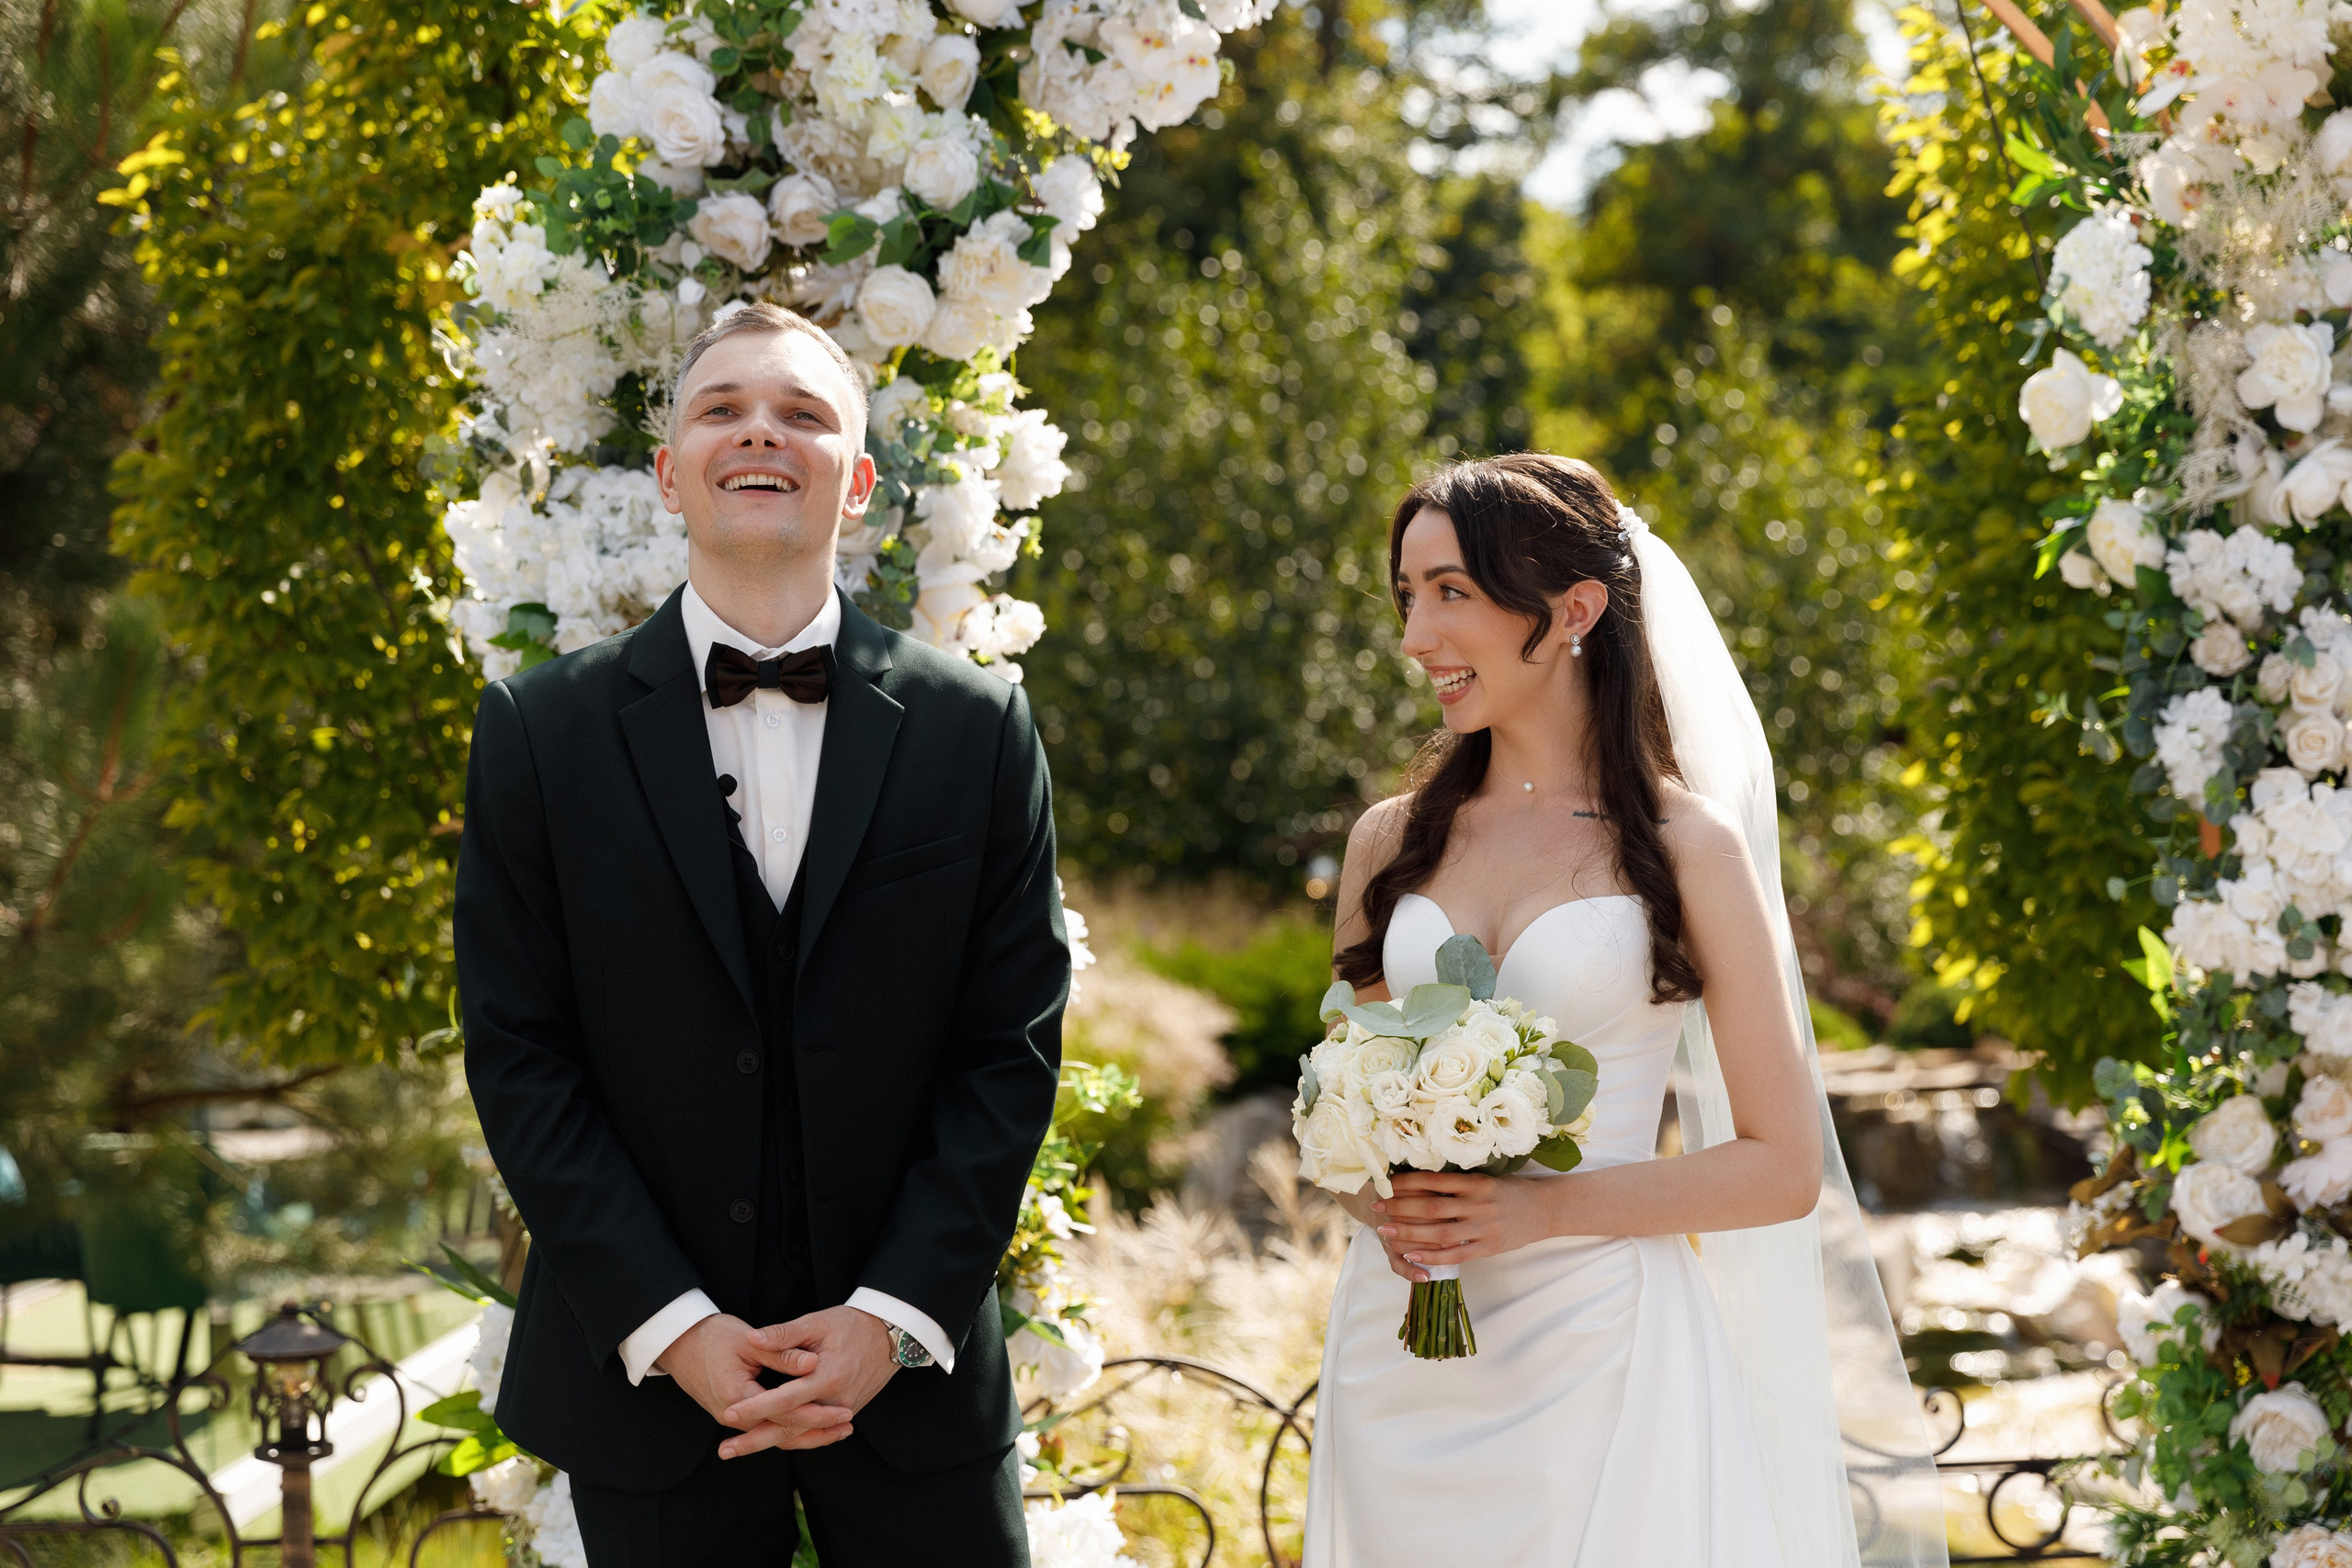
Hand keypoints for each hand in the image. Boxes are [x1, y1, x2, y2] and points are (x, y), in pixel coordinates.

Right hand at [654, 1313, 833, 1433]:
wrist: (679, 1343)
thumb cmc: (712, 1336)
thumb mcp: (749, 1340)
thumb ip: (782, 1352)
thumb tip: (813, 1362)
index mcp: (738, 1398)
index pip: (785, 1413)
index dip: (817, 1412)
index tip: (844, 1409)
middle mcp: (734, 1415)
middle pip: (783, 1432)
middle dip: (817, 1430)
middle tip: (849, 1425)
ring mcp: (733, 1418)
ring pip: (776, 1434)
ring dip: (807, 1433)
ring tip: (839, 1430)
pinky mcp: (736, 1414)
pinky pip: (768, 1427)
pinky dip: (791, 1428)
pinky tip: (813, 1424)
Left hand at [714, 1306, 900, 1458]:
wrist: (891, 1334)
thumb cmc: (852, 1323)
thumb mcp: (817, 1322)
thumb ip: (784, 1334)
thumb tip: (753, 1339)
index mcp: (827, 1377)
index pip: (784, 1400)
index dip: (755, 1408)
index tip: (728, 1413)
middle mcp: (836, 1400)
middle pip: (790, 1429)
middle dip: (755, 1441)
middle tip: (725, 1450)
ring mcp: (844, 1409)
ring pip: (802, 1434)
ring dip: (771, 1443)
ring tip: (740, 1448)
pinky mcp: (848, 1410)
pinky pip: (816, 1430)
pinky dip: (794, 1437)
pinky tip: (773, 1440)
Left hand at [1370, 1170, 1550, 1278]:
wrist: (1545, 1209)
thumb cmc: (1510, 1190)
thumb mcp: (1486, 1178)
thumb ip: (1458, 1183)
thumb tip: (1419, 1181)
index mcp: (1475, 1182)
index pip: (1433, 1181)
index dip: (1406, 1183)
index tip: (1385, 1184)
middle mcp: (1478, 1204)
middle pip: (1431, 1207)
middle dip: (1399, 1207)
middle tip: (1376, 1206)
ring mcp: (1483, 1227)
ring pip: (1439, 1232)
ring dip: (1408, 1232)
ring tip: (1385, 1231)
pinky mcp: (1489, 1248)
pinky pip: (1455, 1254)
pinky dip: (1432, 1256)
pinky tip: (1412, 1255)